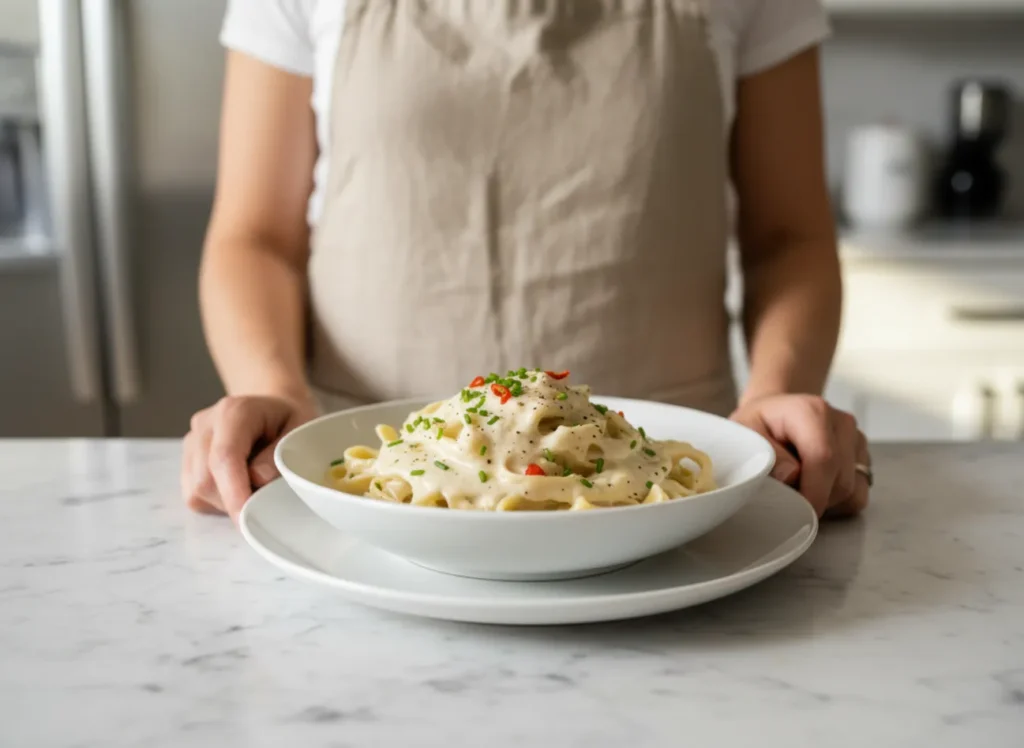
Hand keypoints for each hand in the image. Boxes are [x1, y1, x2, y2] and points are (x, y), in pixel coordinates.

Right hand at [181, 394, 318, 521]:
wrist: (273, 407)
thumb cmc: (289, 420)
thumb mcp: (300, 429)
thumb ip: (279, 455)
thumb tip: (258, 481)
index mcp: (235, 412)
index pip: (224, 457)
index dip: (233, 493)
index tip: (247, 519)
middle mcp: (206, 425)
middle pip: (206, 479)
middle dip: (234, 502)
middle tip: (265, 503)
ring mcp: (192, 441)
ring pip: (197, 490)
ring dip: (226, 503)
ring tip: (255, 489)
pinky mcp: (187, 459)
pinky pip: (194, 494)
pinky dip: (217, 501)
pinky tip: (239, 487)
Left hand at [729, 394, 869, 518]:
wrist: (774, 414)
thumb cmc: (759, 425)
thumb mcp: (746, 433)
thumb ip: (764, 453)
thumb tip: (790, 475)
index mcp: (812, 412)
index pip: (823, 459)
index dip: (812, 492)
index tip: (797, 511)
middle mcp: (841, 423)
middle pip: (840, 481)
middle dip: (814, 498)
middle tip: (786, 496)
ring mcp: (855, 440)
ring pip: (852, 491)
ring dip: (825, 502)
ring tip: (798, 488)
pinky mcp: (862, 456)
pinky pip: (858, 495)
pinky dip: (837, 503)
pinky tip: (814, 489)